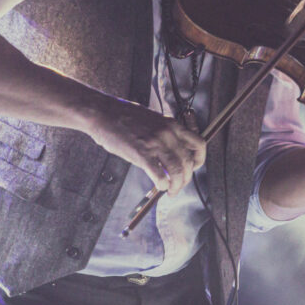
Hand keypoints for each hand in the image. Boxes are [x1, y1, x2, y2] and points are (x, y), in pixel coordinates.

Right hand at [84, 97, 205, 195]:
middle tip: (179, 185)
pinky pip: (159, 174)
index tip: (194, 168)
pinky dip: (162, 184)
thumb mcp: (153, 121)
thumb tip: (171, 155)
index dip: (199, 160)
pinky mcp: (142, 153)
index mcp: (172, 124)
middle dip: (186, 178)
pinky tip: (160, 186)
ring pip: (177, 170)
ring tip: (171, 191)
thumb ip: (165, 135)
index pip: (199, 143)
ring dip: (176, 185)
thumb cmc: (124, 117)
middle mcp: (168, 133)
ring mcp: (156, 143)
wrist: (104, 113)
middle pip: (188, 162)